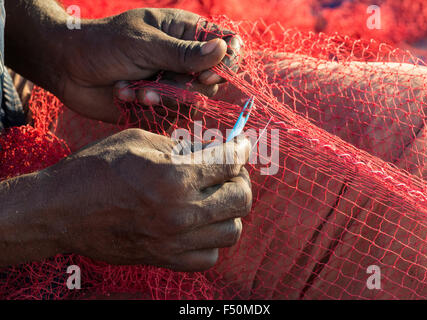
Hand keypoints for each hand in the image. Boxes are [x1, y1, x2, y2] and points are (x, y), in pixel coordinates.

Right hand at [46, 129, 251, 270]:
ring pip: (232, 230)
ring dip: (230, 211)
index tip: (241, 145)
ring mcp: (174, 241)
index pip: (230, 163)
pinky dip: (212, 240)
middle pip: (241, 199)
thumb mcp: (138, 142)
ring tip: (214, 198)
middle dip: (241, 179)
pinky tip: (200, 225)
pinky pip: (210, 257)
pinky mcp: (165, 259)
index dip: (242, 149)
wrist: (61, 210)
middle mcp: (180, 213)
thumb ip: (181, 146)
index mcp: (173, 177)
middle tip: (230, 172)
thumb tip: (211, 150)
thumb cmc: (95, 169)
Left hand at [57, 8, 242, 122]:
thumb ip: (183, 53)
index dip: (224, 64)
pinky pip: (170, 115)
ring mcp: (173, 84)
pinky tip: (126, 95)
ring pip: (193, 102)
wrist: (68, 69)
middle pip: (212, 82)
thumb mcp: (144, 44)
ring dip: (164, 99)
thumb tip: (223, 50)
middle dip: (184, 87)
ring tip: (136, 90)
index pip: (226, 47)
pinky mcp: (160, 105)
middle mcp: (184, 60)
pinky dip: (148, 108)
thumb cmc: (104, 45)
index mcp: (185, 34)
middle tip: (157, 82)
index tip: (205, 76)